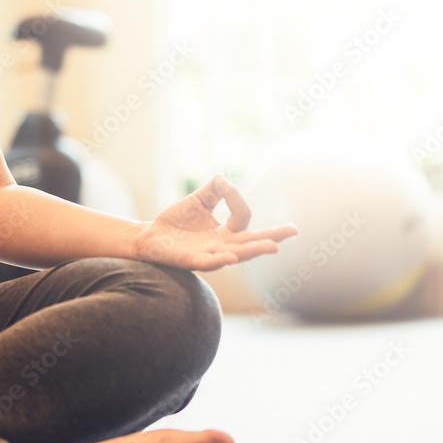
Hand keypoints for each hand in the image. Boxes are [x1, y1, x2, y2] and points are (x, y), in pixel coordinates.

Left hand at [134, 174, 297, 270]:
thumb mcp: (199, 200)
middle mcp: (222, 246)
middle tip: (292, 231)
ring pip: (235, 254)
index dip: (238, 202)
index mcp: (226, 233)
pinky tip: (229, 258)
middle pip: (251, 243)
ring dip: (252, 251)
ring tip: (272, 247)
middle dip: (271, 237)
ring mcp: (208, 255)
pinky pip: (207, 263)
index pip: (243, 219)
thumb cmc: (176, 221)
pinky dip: (218, 261)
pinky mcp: (190, 261)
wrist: (149, 237)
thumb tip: (226, 179)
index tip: (225, 189)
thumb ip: (216, 189)